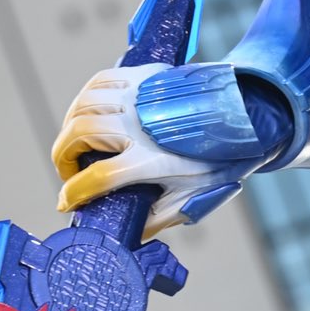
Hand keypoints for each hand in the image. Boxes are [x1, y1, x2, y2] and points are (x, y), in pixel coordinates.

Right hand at [51, 62, 284, 235]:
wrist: (247, 118)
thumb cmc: (217, 162)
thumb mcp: (188, 200)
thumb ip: (153, 219)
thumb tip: (122, 233)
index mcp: (152, 160)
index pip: (97, 177)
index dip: (74, 193)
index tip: (66, 201)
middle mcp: (142, 126)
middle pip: (80, 133)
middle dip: (61, 156)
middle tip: (67, 172)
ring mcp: (141, 97)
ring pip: (84, 104)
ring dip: (70, 126)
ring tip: (73, 144)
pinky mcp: (145, 76)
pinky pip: (101, 80)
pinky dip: (85, 98)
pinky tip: (88, 115)